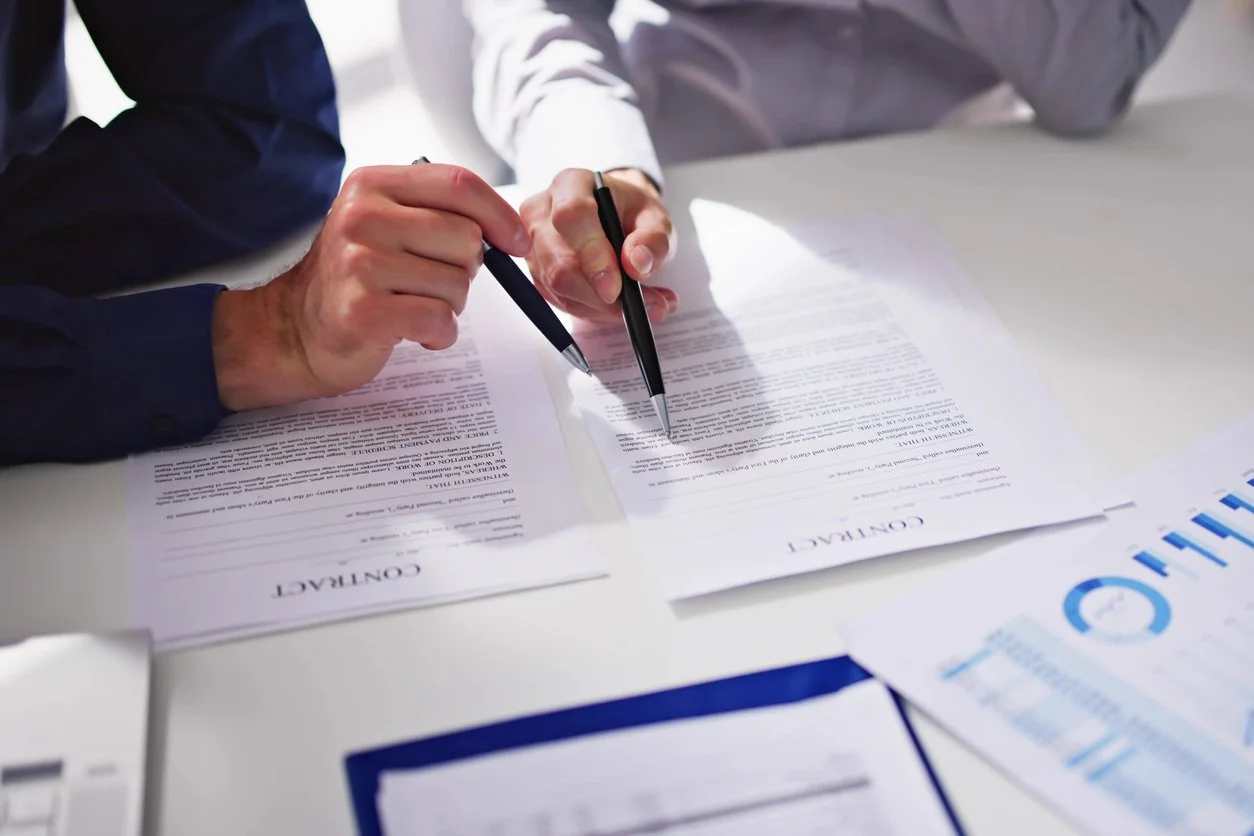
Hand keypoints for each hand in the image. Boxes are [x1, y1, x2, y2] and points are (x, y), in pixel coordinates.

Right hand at [211, 163, 529, 410]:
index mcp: (373, 185)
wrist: (295, 329)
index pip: (458, 183)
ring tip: (412, 305)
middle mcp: (362, 216)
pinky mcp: (364, 311)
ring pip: (458, 284)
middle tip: (431, 282)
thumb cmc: (357, 279)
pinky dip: (439, 334)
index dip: (499, 213)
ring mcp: (359, 264)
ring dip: (449, 305)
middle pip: (467, 239)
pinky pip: (440, 319)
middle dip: (465, 270)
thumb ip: (438, 212)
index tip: (517, 241)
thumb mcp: (387, 225)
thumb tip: (509, 231)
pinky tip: (413, 331)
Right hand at [521, 168, 677, 324]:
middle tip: (642, 305)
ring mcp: (532, 243)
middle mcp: (542, 211)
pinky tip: (618, 305)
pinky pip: (559, 300)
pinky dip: (593, 311)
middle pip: (559, 263)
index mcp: (571, 184)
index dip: (592, 256)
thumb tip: (636, 264)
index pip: (572, 217)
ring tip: (642, 305)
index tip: (615, 288)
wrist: (613, 216)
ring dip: (602, 308)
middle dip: (599, 296)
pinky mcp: (536, 271)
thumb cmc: (630, 212)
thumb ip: (652, 239)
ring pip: (558, 288)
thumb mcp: (655, 217)